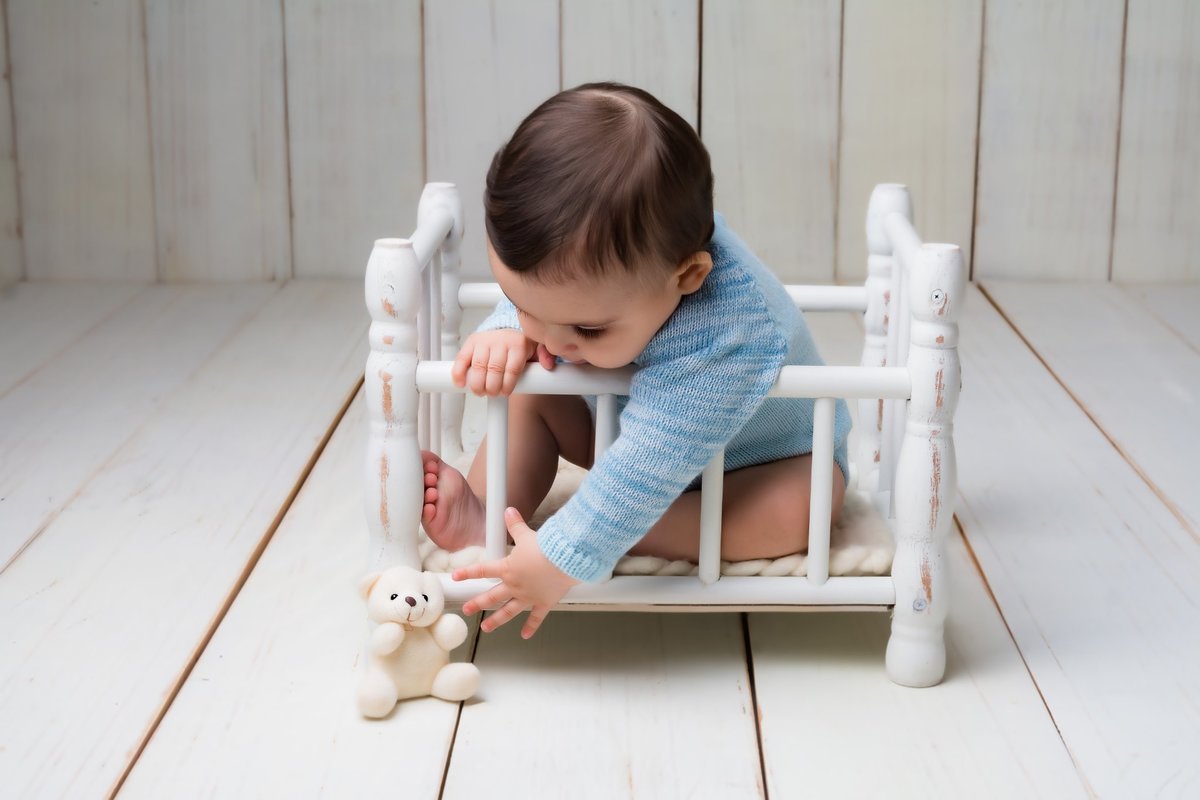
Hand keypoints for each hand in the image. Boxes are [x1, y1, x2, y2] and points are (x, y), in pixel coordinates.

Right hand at [451, 331, 556, 396]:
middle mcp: (500, 341)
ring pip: (477, 366)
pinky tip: (461, 383)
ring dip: (477, 383)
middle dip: (492, 387)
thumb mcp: (537, 348)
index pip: (512, 368)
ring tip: (480, 391)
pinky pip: (462, 358)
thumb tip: (548, 364)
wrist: (506, 330)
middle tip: (492, 393)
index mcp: (518, 344)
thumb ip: (545, 355)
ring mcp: (484, 341)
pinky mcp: (471, 342)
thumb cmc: (520, 345)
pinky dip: (459, 372)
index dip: (507, 384)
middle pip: (494, 369)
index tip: (505, 392)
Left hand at [452, 507, 578, 638]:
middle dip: (477, 603)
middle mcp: (514, 585)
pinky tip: (525, 634)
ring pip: (508, 611)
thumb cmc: (547, 548)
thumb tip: (508, 511)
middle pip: (492, 596)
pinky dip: (531, 627)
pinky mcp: (543, 603)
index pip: (483, 570)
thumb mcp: (527, 535)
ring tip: (486, 627)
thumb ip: (516, 524)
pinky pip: (535, 618)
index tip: (456, 577)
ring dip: (496, 620)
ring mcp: (528, 597)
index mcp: (508, 569)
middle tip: (467, 609)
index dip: (467, 573)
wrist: (564, 561)